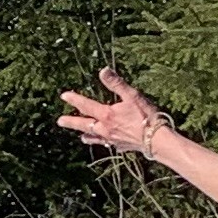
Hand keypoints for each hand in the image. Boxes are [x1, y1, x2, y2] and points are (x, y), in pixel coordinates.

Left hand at [54, 66, 171, 157]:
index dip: (74, 100)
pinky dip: (105, 143)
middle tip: (60, 121)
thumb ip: (116, 84)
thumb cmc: (146, 116)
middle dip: (71, 122)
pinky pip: (109, 145)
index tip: (63, 96)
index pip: (86, 106)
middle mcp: (106, 129)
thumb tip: (103, 70)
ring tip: (81, 137)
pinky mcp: (122, 146)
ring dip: (86, 136)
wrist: (157, 140)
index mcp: (107, 115)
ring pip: (95, 138)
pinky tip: (107, 143)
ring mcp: (113, 139)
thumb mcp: (132, 96)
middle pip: (84, 125)